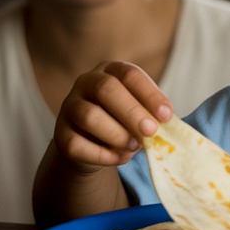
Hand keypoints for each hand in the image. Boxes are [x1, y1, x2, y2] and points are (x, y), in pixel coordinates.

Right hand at [52, 61, 172, 173]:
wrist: (95, 144)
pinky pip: (76, 144)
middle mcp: (86, 83)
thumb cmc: (125, 122)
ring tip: (135, 146)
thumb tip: (168, 126)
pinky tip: (119, 158)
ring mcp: (70, 107)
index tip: (167, 115)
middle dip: (132, 111)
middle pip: (105, 89)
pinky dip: (102, 155)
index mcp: (110, 71)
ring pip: (89, 116)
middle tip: (151, 131)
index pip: (129, 74)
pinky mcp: (61, 135)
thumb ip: (152, 115)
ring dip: (117, 134)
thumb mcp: (141, 112)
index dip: (150, 94)